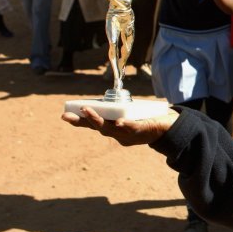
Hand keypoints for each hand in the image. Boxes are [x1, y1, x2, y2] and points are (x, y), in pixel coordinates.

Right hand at [61, 106, 177, 146]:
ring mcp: (127, 134)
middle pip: (97, 127)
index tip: (64, 115)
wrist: (168, 126)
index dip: (79, 121)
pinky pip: (130, 129)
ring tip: (87, 112)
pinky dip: (123, 126)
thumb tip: (106, 97)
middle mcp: (117, 133)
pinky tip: (118, 123)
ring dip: (97, 121)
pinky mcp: (140, 131)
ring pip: (109, 129)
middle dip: (82, 122)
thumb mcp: (128, 113)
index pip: (93, 124)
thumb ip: (118, 108)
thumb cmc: (146, 118)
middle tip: (67, 116)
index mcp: (112, 127)